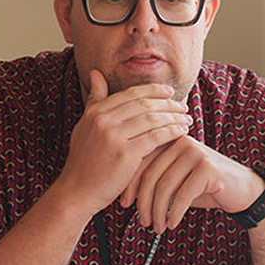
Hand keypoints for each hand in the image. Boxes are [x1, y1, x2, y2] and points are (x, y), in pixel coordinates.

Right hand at [58, 70, 192, 216]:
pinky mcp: (125, 154)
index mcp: (95, 112)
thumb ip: (95, 100)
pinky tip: (182, 132)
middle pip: (144, 104)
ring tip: (187, 119)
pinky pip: (155, 137)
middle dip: (167, 103)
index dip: (153, 91)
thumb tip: (96, 73)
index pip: (131, 94)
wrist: (77, 191)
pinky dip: (171, 132)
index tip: (169, 93)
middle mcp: (103, 120)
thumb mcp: (85, 126)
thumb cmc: (83, 162)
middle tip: (183, 106)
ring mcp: (114, 137)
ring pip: (152, 119)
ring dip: (173, 117)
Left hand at [120, 135, 264, 232]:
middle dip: (143, 202)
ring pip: (165, 186)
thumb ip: (154, 180)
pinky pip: (182, 195)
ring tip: (157, 227)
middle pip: (151, 175)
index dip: (129, 184)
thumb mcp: (175, 181)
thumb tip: (123, 196)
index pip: (140, 161)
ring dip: (158, 211)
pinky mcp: (207, 168)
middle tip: (142, 221)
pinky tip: (172, 224)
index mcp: (168, 140)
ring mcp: (195, 153)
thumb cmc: (204, 187)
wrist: (241, 190)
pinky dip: (174, 213)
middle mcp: (180, 142)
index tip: (124, 204)